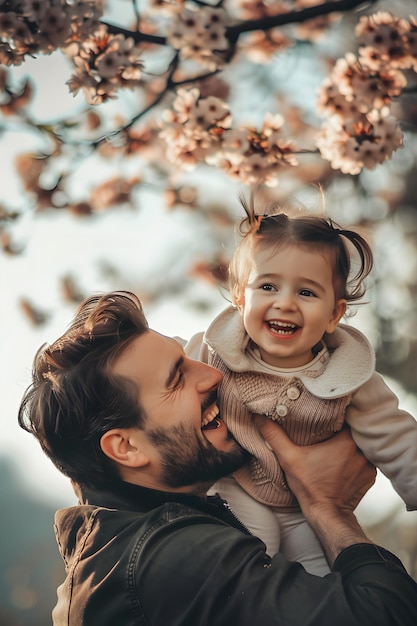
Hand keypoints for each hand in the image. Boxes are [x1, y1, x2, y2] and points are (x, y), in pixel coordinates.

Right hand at [255, 418, 375, 514]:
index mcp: (346, 442)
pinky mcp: (370, 476)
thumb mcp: (289, 458)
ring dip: (352, 443)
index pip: (348, 417)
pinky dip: (356, 458)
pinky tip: (343, 460)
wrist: (326, 514)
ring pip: (361, 444)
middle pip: (356, 429)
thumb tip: (260, 418)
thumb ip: (275, 436)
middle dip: (344, 427)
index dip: (339, 413)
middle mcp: (362, 451)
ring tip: (337, 443)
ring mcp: (369, 465)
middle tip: (331, 426)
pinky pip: (365, 459)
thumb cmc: (310, 488)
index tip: (329, 413)